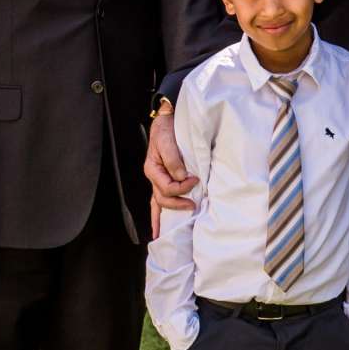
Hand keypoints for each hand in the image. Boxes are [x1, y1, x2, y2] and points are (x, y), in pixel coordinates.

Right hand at [143, 109, 197, 233]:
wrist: (167, 120)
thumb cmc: (167, 129)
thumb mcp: (168, 141)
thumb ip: (173, 160)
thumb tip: (181, 178)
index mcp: (153, 169)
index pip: (167, 187)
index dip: (182, 187)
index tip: (196, 180)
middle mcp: (154, 177)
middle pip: (163, 199)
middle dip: (179, 204)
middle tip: (194, 204)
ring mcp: (158, 179)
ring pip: (160, 203)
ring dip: (170, 213)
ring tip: (176, 228)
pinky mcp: (164, 179)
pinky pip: (159, 199)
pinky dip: (158, 215)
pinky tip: (157, 229)